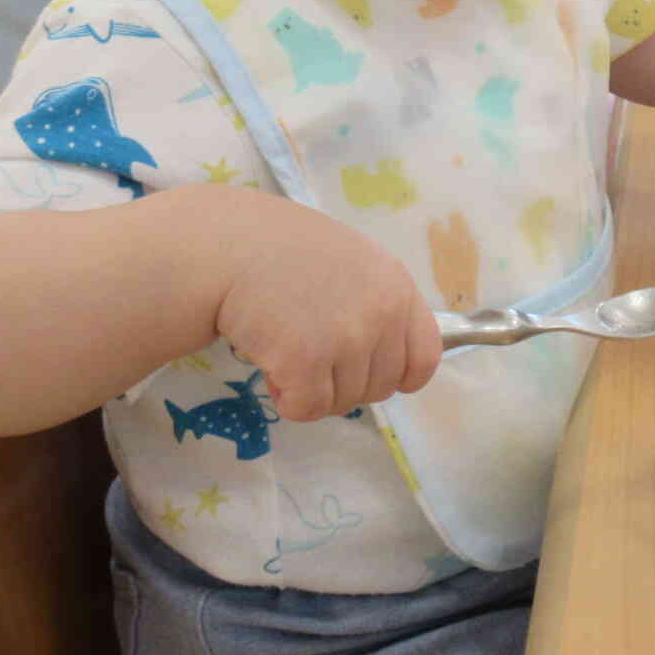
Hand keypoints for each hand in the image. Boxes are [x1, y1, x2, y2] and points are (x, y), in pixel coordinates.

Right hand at [215, 210, 441, 420]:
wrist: (229, 245)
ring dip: (313, 389)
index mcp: (396, 286)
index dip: (400, 375)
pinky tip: (270, 363)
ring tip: (285, 348)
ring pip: (343, 402)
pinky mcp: (307, 362)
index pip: (425, 356)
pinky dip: (287, 398)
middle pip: (380, 387)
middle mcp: (381, 313)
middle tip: (311, 353)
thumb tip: (386, 361)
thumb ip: (375, 303)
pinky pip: (308, 409)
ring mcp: (346, 339)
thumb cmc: (283, 251)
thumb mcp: (351, 262)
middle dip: (345, 382)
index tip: (372, 373)